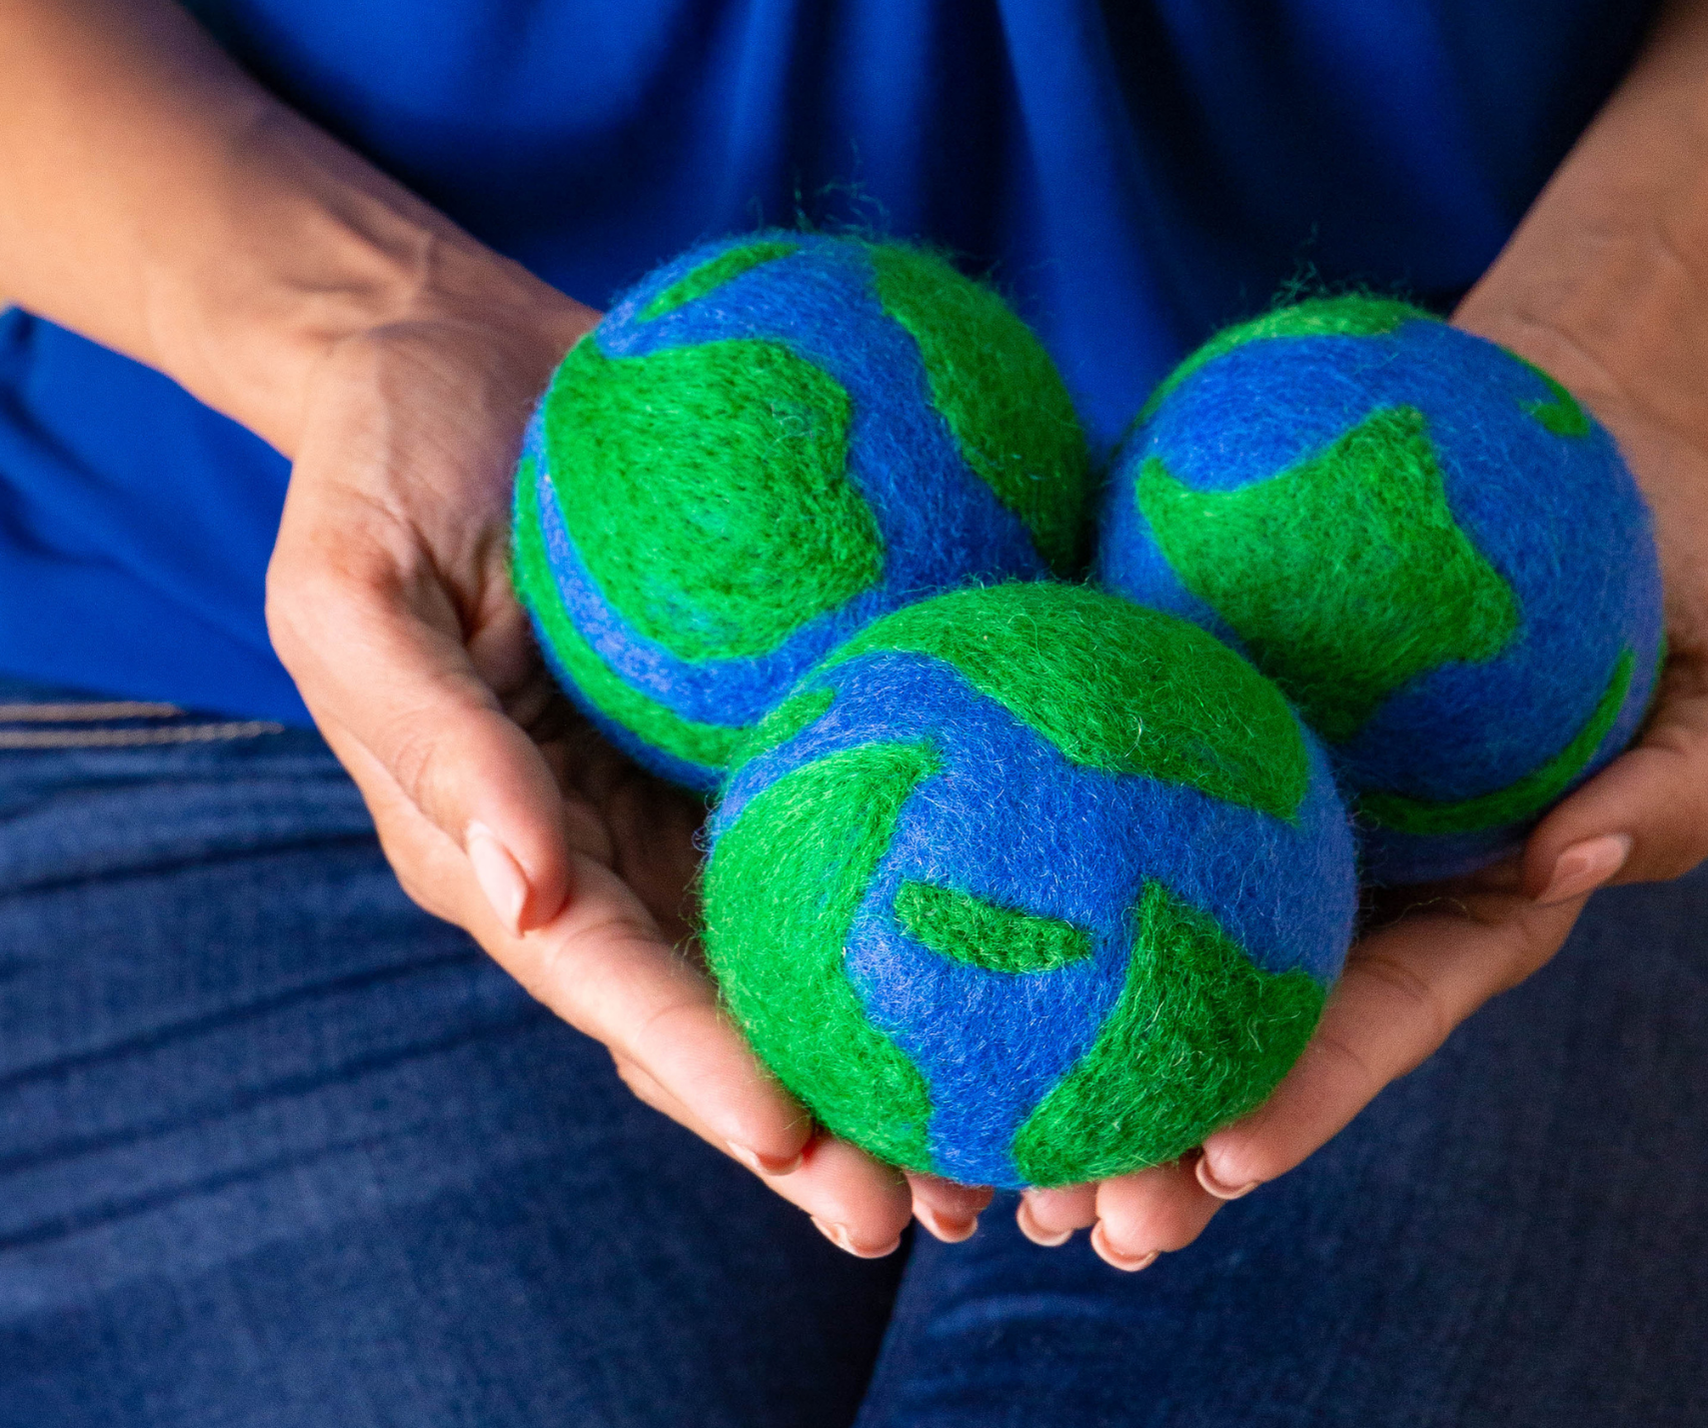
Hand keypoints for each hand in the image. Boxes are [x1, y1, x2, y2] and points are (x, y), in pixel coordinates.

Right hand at [265, 254, 988, 1256]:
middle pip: (741, 1003)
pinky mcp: (789, 710)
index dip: (701, 1071)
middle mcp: (630, 847)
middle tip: (945, 1207)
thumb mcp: (353, 596)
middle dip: (836, 1119)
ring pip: (826, 934)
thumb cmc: (379, 470)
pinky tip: (1065, 914)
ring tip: (1037, 1132)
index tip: (794, 1149)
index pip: (613, 985)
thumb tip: (528, 895)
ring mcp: (715, 786)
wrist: (459, 350)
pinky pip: (877, 790)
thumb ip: (431, 744)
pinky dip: (955, 864)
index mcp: (519, 852)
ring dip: (923, 1039)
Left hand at [1016, 378, 1707, 1270]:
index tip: (1226, 1163)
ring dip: (1064, 1038)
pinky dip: (1029, 839)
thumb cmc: (1676, 568)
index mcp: (1463, 899)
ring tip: (965, 1133)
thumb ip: (1682, 786)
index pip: (1382, 1017)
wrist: (1564, 430)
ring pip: (1148, 929)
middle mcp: (1346, 869)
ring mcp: (1257, 792)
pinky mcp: (1192, 697)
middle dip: (1160, 1128)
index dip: (1309, 1093)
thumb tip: (1566, 859)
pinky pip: (1103, 764)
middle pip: (1243, 1016)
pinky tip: (920, 885)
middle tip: (1066, 1210)